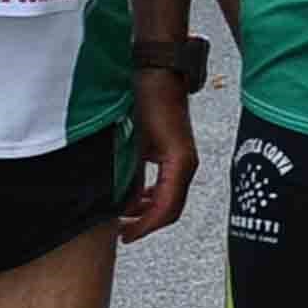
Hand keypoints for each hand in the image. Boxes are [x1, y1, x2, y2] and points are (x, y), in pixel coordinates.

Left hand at [118, 76, 197, 241]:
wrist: (160, 72)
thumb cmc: (148, 100)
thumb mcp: (132, 142)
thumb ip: (129, 176)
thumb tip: (121, 204)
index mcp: (180, 164)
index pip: (166, 209)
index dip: (145, 227)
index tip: (125, 236)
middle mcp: (186, 164)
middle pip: (171, 208)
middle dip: (146, 223)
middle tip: (121, 232)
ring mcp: (183, 159)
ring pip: (169, 198)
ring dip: (148, 210)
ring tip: (123, 217)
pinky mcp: (176, 152)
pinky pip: (167, 184)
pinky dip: (150, 196)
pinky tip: (133, 197)